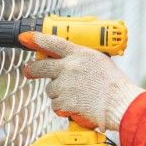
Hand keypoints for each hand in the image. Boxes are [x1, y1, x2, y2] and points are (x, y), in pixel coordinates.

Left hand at [19, 32, 144, 131]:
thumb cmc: (114, 84)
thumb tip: (70, 60)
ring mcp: (65, 84)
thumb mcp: (100, 61)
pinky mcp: (64, 101)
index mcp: (80, 53)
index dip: (37, 39)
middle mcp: (70, 67)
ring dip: (58, 93)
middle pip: (42, 66)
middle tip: (28, 71)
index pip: (53, 42)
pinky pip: (55, 104)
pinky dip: (62, 107)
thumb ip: (82, 59)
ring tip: (76, 95)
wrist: (120, 104)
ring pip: (50, 88)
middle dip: (32, 69)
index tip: (25, 38)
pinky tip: (76, 106)